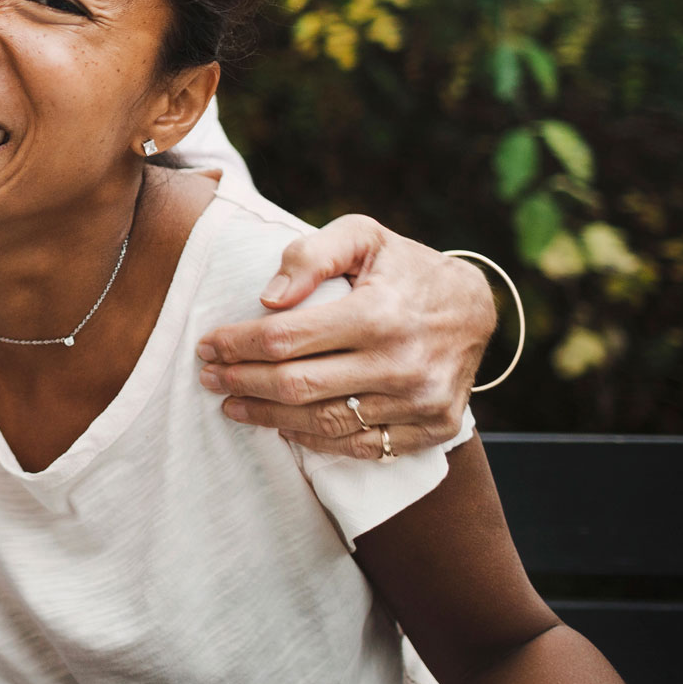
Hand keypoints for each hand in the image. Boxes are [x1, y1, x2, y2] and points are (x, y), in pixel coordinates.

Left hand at [196, 214, 496, 458]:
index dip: (238, 345)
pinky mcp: (433, 428)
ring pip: (324, 424)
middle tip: (208, 377)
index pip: (286, 338)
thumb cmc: (402, 267)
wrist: (475, 306)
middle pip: (297, 386)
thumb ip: (311, 255)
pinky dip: (317, 443)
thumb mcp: (361, 236)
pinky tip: (284, 428)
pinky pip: (361, 447)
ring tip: (233, 404)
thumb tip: (266, 299)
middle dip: (242, 382)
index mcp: (380, 313)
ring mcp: (421, 402)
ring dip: (269, 418)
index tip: (207, 345)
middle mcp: (403, 363)